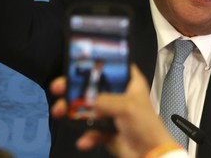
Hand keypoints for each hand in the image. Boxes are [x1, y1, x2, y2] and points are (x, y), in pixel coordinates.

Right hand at [50, 65, 178, 157]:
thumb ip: (103, 99)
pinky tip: (84, 140)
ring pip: (89, 109)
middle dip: (76, 88)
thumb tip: (83, 98)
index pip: (114, 67)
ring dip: (74, 111)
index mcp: (130, 84)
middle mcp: (121, 97)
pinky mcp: (109, 132)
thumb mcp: (126, 106)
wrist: (151, 155)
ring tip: (61, 112)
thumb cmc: (146, 125)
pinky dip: (87, 135)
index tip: (80, 61)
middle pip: (95, 87)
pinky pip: (92, 131)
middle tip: (60, 87)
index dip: (99, 63)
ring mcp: (114, 115)